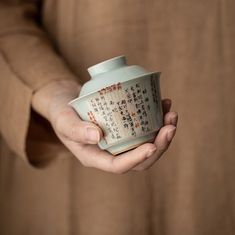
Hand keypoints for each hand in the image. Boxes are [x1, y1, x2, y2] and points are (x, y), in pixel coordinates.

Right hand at [32, 80, 177, 172]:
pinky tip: (163, 103)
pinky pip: (145, 128)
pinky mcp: (126, 129)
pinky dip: (157, 118)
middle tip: (170, 126)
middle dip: (159, 146)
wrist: (67, 104)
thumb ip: (75, 130)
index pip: (119, 166)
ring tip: (171, 113)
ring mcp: (120, 141)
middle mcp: (112, 152)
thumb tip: (97, 136)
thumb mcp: (63, 121)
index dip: (137, 159)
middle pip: (140, 159)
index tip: (152, 146)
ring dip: (163, 132)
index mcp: (96, 157)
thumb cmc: (62, 114)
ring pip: (147, 144)